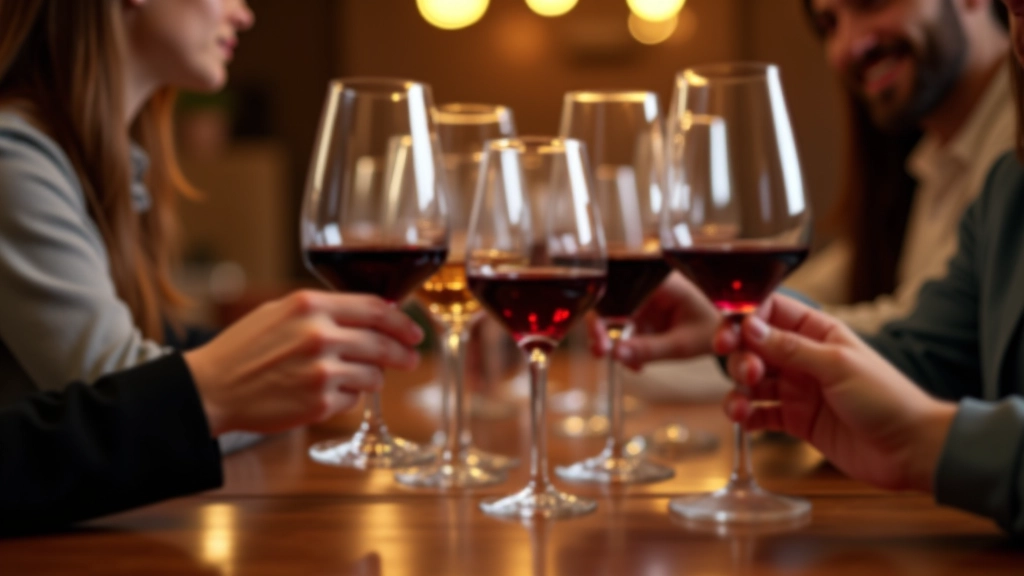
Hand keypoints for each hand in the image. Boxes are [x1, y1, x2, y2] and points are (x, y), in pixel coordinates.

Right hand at [184, 290, 423, 436]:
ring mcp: (321, 372)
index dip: (402, 322)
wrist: (211, 388)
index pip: (376, 309)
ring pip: (373, 375)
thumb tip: (373, 315)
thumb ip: (325, 311)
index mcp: (310, 306)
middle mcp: (319, 336)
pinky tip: (323, 393)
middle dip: (402, 354)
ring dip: (370, 378)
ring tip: (348, 377)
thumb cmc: (244, 348)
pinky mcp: (319, 404)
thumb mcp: (281, 312)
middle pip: (382, 344)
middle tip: (410, 360)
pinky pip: (353, 400)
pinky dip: (347, 398)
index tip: (414, 332)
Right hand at [588, 272, 718, 369]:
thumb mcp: (682, 344)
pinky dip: (628, 347)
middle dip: (602, 329)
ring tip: (629, 365)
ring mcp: (644, 298)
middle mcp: (648, 284)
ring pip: (615, 317)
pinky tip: (637, 364)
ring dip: (615, 343)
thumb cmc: (713, 329)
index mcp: (660, 281)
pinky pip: (626, 328)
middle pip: (612, 302)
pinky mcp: (644, 312)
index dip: (603, 314)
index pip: (620, 290)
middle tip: (601, 352)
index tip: (600, 340)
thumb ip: (649, 349)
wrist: (731, 334)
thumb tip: (616, 355)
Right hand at [714, 294, 956, 491]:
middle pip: (754, 347)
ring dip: (738, 391)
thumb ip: (790, 347)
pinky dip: (747, 416)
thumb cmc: (886, 398)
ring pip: (752, 382)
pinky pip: (760, 413)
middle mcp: (803, 357)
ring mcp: (798, 389)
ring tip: (739, 407)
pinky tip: (744, 421)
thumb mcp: (837, 365)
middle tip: (748, 373)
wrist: (910, 449)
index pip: (770, 311)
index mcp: (817, 332)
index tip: (732, 334)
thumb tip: (749, 326)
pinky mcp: (795, 420)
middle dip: (741, 358)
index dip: (745, 318)